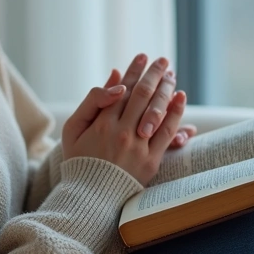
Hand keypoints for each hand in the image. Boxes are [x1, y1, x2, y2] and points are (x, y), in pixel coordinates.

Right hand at [63, 54, 195, 150]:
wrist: (90, 197)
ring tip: (171, 74)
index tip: (142, 57)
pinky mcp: (151, 161)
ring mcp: (138, 147)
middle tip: (162, 60)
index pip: (123, 89)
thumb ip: (93, 102)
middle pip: (142, 94)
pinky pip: (167, 133)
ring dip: (166, 88)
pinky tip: (180, 97)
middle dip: (153, 73)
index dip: (133, 71)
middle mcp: (121, 133)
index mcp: (101, 124)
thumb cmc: (79, 160)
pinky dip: (176, 113)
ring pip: (157, 110)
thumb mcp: (73, 129)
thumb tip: (115, 79)